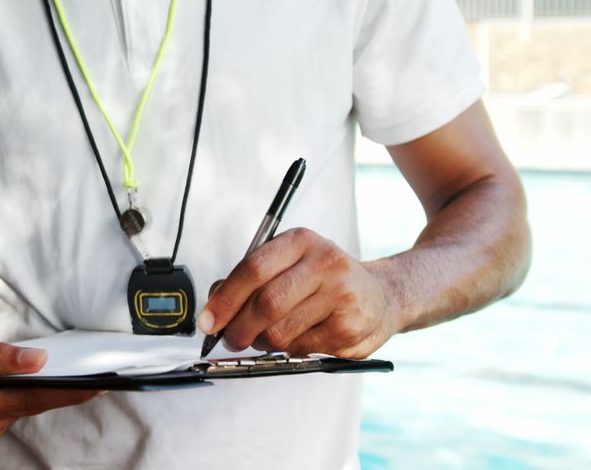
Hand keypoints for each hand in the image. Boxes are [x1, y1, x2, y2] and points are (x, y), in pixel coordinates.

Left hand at [197, 228, 403, 358]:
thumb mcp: (289, 265)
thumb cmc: (325, 281)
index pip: (253, 268)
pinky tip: (296, 340)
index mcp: (301, 241)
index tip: (208, 319)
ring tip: (266, 338)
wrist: (382, 295)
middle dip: (238, 328)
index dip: (225, 298)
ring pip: (280, 331)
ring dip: (263, 342)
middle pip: (266, 303)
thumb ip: (250, 279)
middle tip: (229, 339)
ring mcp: (341, 295)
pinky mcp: (349, 327)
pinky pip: (300, 348)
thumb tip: (215, 302)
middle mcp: (324, 262)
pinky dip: (288, 351)